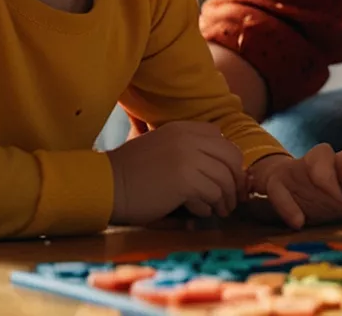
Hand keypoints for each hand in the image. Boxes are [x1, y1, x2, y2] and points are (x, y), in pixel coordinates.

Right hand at [107, 121, 246, 224]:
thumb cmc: (130, 172)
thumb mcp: (161, 147)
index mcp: (183, 128)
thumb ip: (187, 149)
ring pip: (224, 180)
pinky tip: (199, 212)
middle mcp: (189, 138)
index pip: (222, 140)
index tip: (228, 178)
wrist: (106, 185)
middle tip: (233, 199)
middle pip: (231, 157)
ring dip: (224, 199)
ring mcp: (188, 158)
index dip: (229, 161)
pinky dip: (208, 207)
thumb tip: (217, 168)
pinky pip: (211, 195)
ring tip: (219, 211)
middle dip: (236, 180)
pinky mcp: (185, 181)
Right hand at [244, 144, 341, 228]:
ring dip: (328, 179)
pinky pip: (279, 185)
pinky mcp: (279, 180)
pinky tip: (298, 223)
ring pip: (319, 155)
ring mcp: (305, 168)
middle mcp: (334, 164)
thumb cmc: (326, 203)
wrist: (285, 196)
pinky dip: (288, 205)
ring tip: (336, 207)